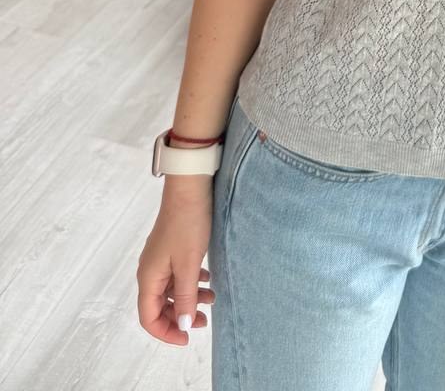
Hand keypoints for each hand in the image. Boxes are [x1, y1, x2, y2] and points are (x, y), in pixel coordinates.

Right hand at [137, 192, 214, 344]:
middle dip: (181, 316)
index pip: (148, 317)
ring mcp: (160, 259)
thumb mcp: (188, 265)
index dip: (166, 332)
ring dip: (190, 298)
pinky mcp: (171, 248)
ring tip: (212, 299)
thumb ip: (186, 296)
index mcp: (148, 277)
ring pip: (172, 289)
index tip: (187, 338)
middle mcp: (150, 270)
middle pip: (160, 306)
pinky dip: (192, 282)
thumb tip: (183, 324)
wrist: (190, 188)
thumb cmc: (187, 224)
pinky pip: (178, 274)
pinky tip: (207, 280)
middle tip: (204, 321)